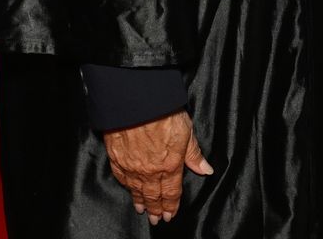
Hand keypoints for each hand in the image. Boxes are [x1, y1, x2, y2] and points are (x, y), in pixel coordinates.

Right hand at [102, 109, 212, 224]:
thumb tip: (205, 169)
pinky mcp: (117, 158)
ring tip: (143, 210)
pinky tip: (129, 189)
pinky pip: (122, 178)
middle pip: (153, 195)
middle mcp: (150, 171)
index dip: (171, 205)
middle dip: (156, 209)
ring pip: (137, 190)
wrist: (136, 102)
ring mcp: (132, 166)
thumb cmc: (163, 111)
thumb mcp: (187, 130)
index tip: (170, 214)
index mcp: (169, 165)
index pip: (171, 192)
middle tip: (156, 220)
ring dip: (141, 201)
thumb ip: (194, 153)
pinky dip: (126, 187)